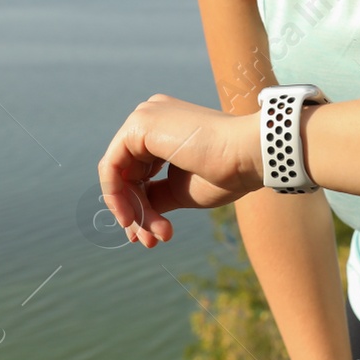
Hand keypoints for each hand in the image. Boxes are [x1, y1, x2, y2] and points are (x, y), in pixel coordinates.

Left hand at [96, 94, 263, 245]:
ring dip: (133, 211)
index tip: (151, 237)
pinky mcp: (139, 125)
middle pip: (126, 174)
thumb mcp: (181, 190)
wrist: (248, 156)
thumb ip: (154, 196)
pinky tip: (134, 219)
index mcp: (163, 127)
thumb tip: (133, 214)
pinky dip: (118, 197)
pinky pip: (110, 167)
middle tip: (150, 242)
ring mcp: (144, 117)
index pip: (137, 171)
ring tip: (155, 236)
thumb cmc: (226, 172)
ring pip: (119, 174)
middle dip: (136, 213)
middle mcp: (150, 117)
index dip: (139, 207)